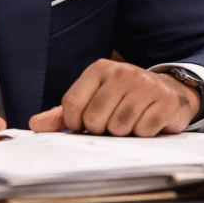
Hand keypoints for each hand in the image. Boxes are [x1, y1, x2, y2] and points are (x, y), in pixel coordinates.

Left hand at [28, 59, 199, 136]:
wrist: (168, 90)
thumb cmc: (122, 98)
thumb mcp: (92, 99)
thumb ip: (63, 113)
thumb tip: (35, 124)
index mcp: (98, 69)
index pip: (72, 104)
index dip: (75, 124)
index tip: (84, 125)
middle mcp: (121, 72)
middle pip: (95, 120)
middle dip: (101, 130)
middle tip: (112, 121)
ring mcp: (145, 85)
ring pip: (119, 128)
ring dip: (124, 133)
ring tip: (131, 120)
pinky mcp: (165, 100)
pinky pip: (144, 131)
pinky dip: (144, 133)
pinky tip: (148, 120)